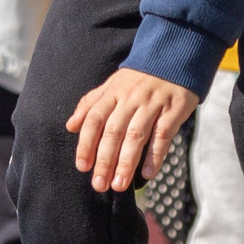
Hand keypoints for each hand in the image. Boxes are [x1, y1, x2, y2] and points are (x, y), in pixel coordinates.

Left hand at [66, 67, 200, 192]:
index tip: (83, 167)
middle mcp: (131, 99)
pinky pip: (163, 135)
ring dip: (127, 162)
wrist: (173, 59)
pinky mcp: (173, 110)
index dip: (86, 144)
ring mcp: (152, 105)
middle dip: (105, 160)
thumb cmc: (139, 79)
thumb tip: (70, 126)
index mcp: (113, 93)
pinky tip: (147, 174)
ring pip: (137, 135)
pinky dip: (155, 155)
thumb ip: (91, 104)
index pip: (95, 120)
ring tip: (119, 184)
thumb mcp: (112, 85)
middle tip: (99, 184)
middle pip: (114, 132)